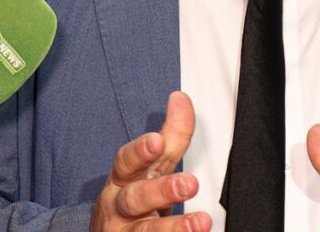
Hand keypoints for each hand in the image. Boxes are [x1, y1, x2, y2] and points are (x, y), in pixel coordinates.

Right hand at [91, 91, 209, 231]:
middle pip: (135, 198)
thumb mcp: (150, 167)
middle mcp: (120, 207)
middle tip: (189, 184)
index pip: (127, 161)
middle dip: (161, 191)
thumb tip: (181, 99)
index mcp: (124, 179)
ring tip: (199, 223)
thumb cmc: (134, 198)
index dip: (139, 151)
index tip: (157, 142)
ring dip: (173, 228)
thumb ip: (170, 136)